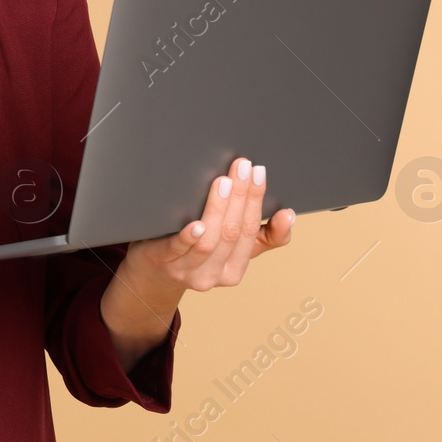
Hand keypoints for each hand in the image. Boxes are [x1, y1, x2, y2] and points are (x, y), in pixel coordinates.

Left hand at [123, 156, 295, 293]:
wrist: (152, 273)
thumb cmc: (195, 253)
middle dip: (241, 197)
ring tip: (224, 181)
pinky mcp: (161, 262)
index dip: (257, 201)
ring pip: (209, 240)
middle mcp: (213, 275)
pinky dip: (189, 236)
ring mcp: (186, 271)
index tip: (259, 173)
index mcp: (234, 270)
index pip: (252, 231)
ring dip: (218, 209)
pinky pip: (177, 249)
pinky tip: (196, 223)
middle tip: (242, 166)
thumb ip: (263, 236)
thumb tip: (289, 215)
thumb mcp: (230, 249)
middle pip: (233, 232)